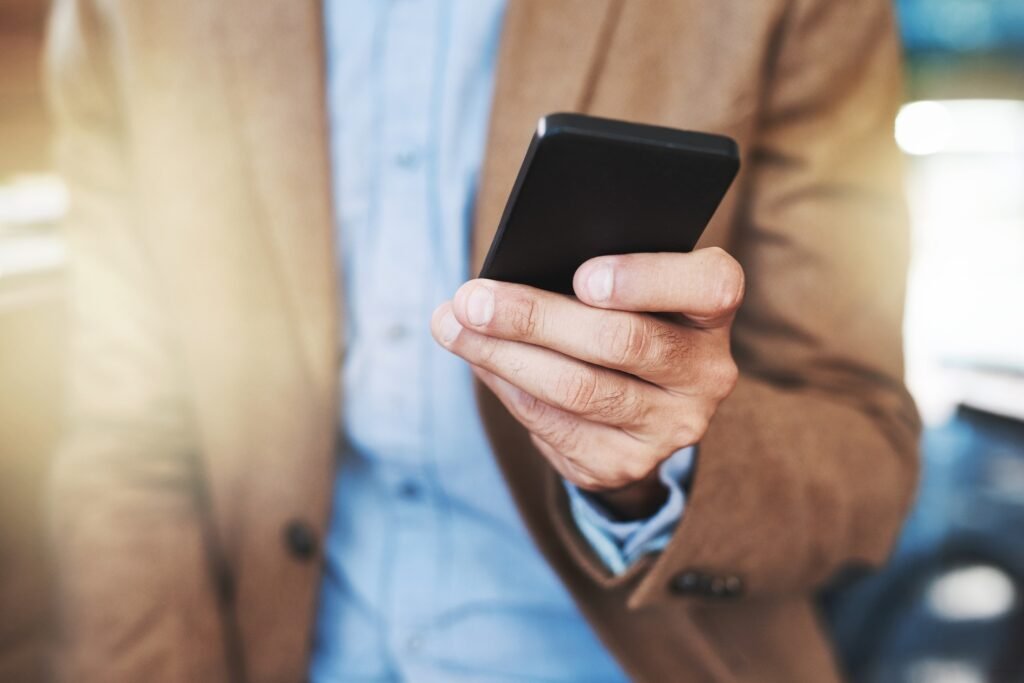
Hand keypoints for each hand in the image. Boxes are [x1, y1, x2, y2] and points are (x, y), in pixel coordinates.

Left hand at [431, 248, 743, 518]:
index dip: (647, 280)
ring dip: (505, 357)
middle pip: (621, 342)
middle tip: (472, 300)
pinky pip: (557, 427)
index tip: (583, 276)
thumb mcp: (623, 285)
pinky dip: (510, 390)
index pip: (709, 286)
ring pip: (580, 390)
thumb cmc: (620, 313)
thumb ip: (585, 273)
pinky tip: (480, 363)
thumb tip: (492, 287)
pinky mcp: (629, 463)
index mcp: (712, 308)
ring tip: (454, 328)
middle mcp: (707, 372)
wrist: (637, 400)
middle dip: (535, 319)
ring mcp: (673, 426)